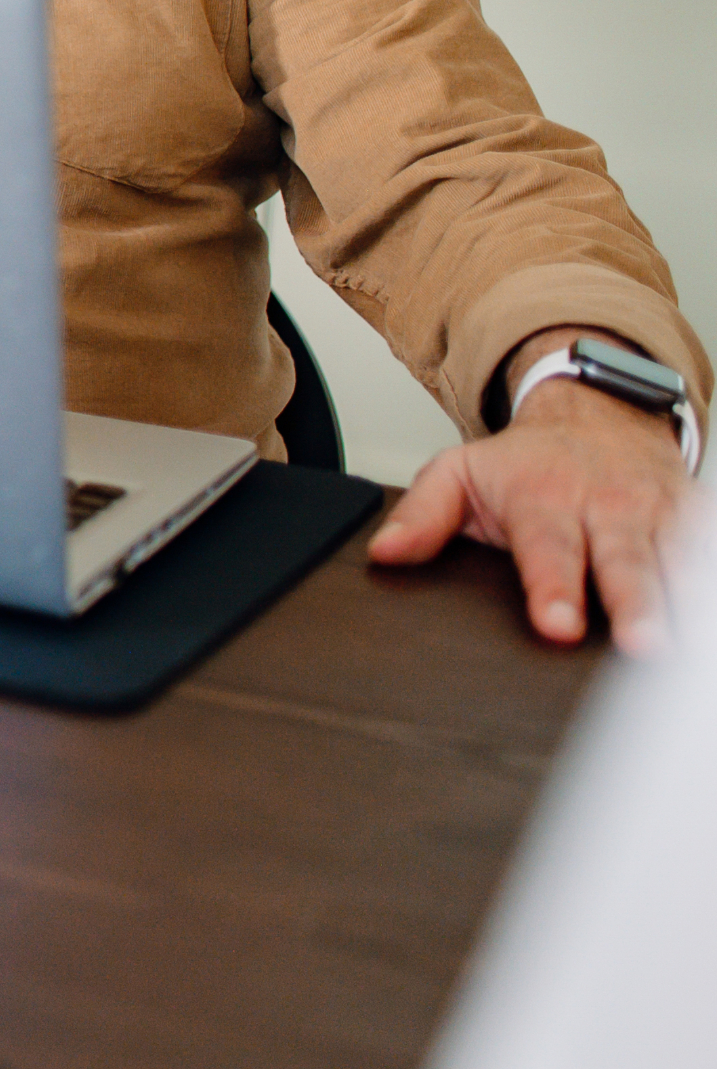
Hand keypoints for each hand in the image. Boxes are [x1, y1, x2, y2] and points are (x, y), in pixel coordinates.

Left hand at [368, 364, 690, 651]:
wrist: (596, 416)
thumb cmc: (526, 463)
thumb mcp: (460, 473)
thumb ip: (423, 515)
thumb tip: (384, 553)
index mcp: (545, 498)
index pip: (548, 550)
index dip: (554, 588)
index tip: (558, 625)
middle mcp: (610, 507)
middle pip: (627, 564)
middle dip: (637, 605)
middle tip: (645, 645)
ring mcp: (662, 516)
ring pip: (683, 564)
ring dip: (690, 602)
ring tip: (690, 651)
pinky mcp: (700, 523)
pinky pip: (712, 555)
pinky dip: (713, 580)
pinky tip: (711, 616)